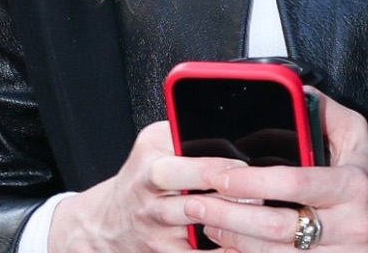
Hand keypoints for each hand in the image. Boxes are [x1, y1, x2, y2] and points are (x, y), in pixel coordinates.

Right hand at [49, 120, 247, 252]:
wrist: (108, 222)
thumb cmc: (140, 178)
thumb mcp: (153, 143)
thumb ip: (182, 131)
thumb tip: (228, 128)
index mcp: (150, 165)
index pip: (183, 166)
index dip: (217, 169)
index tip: (244, 168)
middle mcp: (150, 199)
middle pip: (191, 201)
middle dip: (226, 199)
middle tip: (258, 196)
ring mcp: (156, 230)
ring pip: (198, 231)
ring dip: (230, 226)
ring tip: (259, 222)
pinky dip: (221, 252)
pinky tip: (242, 246)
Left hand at [186, 91, 367, 252]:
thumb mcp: (358, 137)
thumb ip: (324, 112)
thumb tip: (293, 90)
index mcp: (354, 187)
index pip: (297, 183)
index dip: (254, 182)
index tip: (222, 175)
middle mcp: (351, 227)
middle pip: (277, 227)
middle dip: (230, 215)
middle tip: (198, 201)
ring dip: (232, 240)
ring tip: (205, 222)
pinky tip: (227, 246)